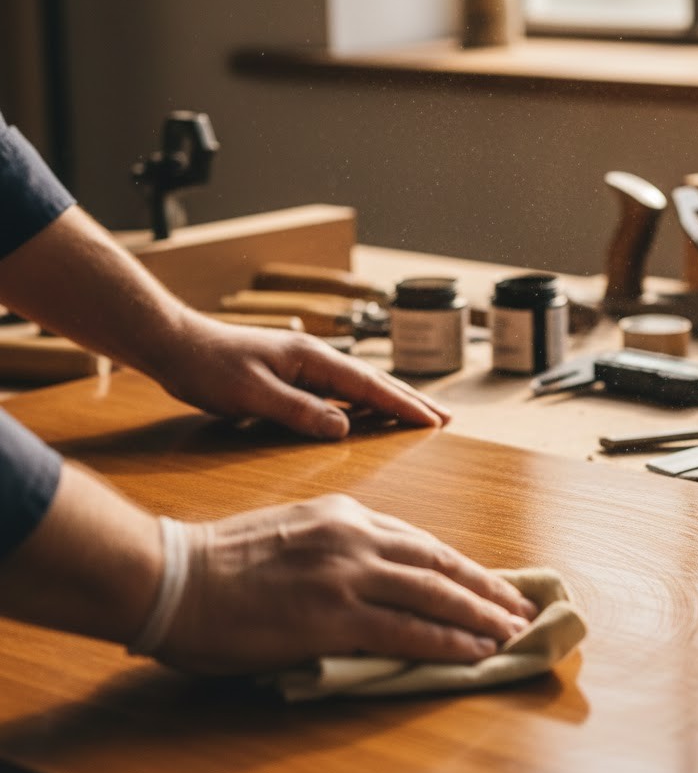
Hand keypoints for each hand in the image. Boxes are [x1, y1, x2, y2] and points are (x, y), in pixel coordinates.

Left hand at [156, 314, 450, 438]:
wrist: (176, 344)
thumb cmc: (209, 368)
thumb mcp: (252, 395)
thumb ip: (299, 411)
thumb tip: (345, 428)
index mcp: (313, 359)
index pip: (370, 385)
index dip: (404, 404)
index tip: (434, 421)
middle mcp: (315, 358)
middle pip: (375, 380)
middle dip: (411, 400)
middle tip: (445, 418)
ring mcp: (305, 364)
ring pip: (359, 385)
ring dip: (392, 400)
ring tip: (419, 415)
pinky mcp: (292, 373)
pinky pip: (339, 390)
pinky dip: (364, 402)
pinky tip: (367, 414)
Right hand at [157, 494, 537, 673]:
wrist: (175, 575)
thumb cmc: (222, 562)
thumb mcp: (292, 535)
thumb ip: (337, 550)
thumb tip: (373, 583)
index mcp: (346, 515)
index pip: (419, 542)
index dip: (459, 565)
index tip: (486, 581)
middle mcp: (357, 536)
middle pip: (440, 563)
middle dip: (485, 587)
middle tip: (519, 605)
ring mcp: (349, 574)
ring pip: (435, 594)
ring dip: (481, 615)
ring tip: (512, 630)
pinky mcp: (336, 615)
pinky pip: (408, 631)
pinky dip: (448, 642)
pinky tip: (474, 652)